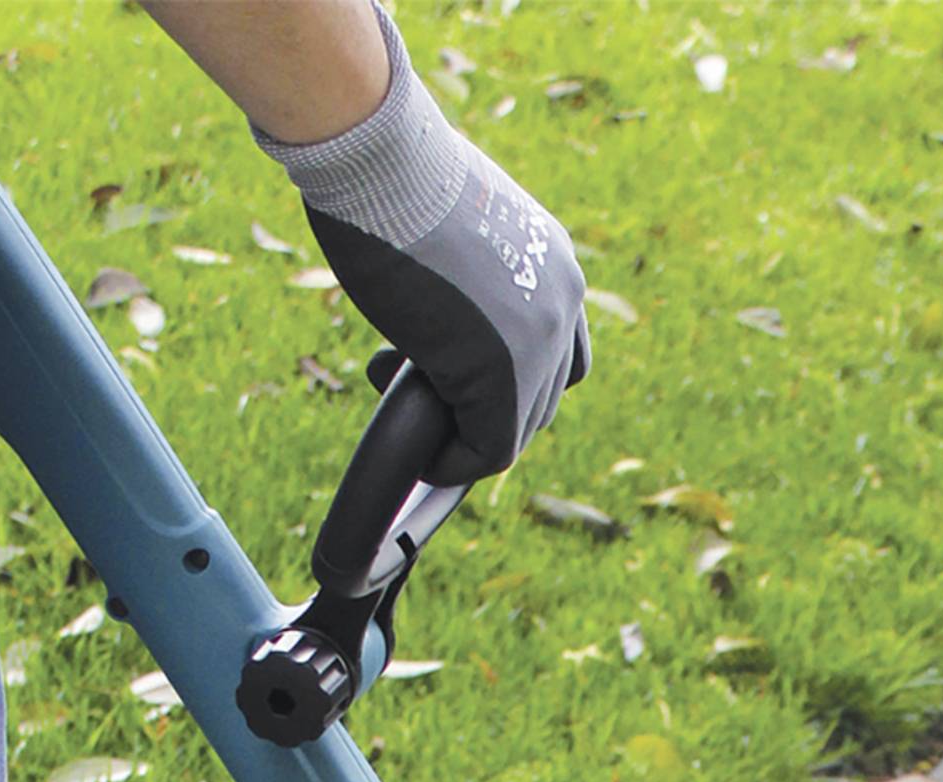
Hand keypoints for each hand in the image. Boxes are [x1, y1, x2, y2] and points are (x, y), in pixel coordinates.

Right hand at [253, 4, 587, 482]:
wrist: (378, 158)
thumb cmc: (392, 175)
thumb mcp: (455, 224)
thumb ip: (471, 274)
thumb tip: (449, 312)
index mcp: (554, 262)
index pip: (556, 349)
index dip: (507, 373)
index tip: (446, 361)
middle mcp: (563, 304)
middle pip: (543, 392)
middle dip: (484, 401)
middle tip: (421, 381)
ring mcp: (540, 342)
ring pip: (519, 423)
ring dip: (469, 429)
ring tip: (412, 399)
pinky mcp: (504, 376)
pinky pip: (491, 448)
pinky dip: (457, 461)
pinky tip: (422, 452)